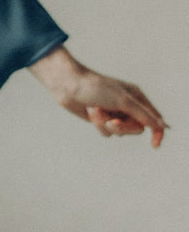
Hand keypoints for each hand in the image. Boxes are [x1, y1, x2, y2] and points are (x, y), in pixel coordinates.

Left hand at [29, 45, 168, 147]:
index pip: (154, 119)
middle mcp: (128, 106)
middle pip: (136, 129)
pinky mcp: (101, 120)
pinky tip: (90, 111)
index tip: (154, 145)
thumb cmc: (96, 88)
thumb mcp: (123, 101)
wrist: (69, 86)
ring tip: (96, 110)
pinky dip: (98, 124)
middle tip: (111, 122)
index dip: (157, 132)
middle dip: (123, 128)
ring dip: (106, 124)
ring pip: (120, 133)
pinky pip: (106, 133)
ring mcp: (115, 114)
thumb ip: (143, 115)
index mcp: (138, 98)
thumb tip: (161, 127)